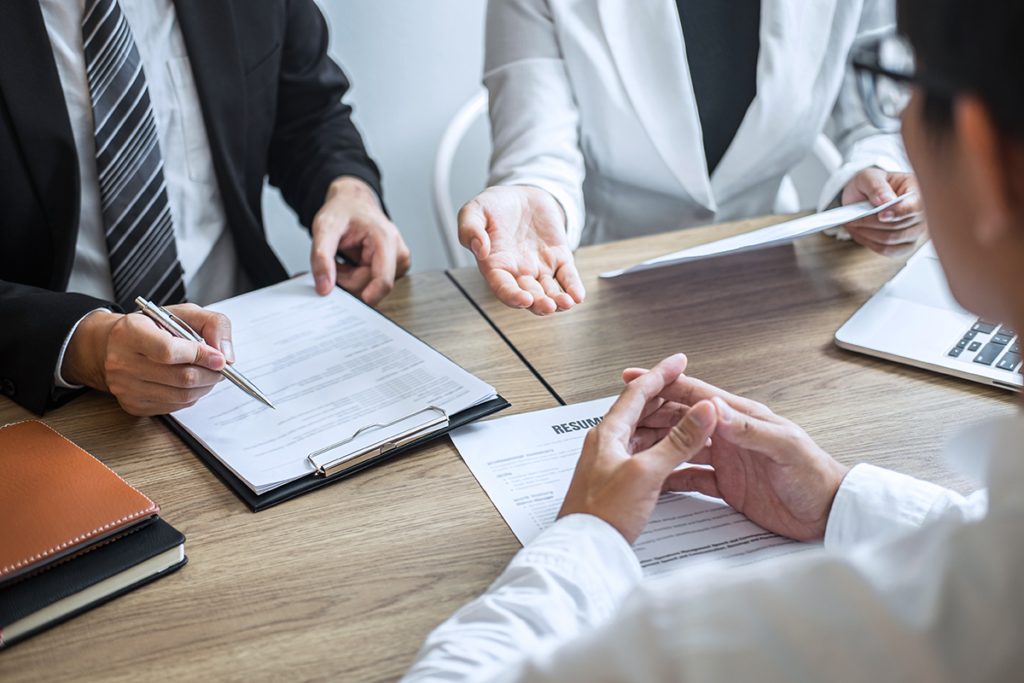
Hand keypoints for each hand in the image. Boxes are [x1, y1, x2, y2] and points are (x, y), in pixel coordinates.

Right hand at [62, 304, 233, 415]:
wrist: (117, 345)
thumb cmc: (153, 327)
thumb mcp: (183, 312)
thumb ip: (212, 324)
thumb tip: (226, 355)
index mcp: (129, 332)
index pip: (169, 351)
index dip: (200, 356)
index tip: (219, 358)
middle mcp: (121, 361)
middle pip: (181, 377)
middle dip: (211, 374)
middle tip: (220, 367)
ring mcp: (124, 387)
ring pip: (182, 396)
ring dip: (205, 386)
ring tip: (209, 374)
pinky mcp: (133, 405)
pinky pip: (175, 406)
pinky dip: (191, 396)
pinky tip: (190, 383)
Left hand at [310, 176, 410, 304]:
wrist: (352, 202)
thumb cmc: (343, 210)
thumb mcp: (324, 228)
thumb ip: (321, 257)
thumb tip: (324, 287)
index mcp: (386, 239)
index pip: (383, 281)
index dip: (366, 296)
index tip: (347, 302)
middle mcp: (397, 252)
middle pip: (372, 286)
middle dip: (347, 281)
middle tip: (332, 266)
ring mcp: (397, 261)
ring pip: (370, 287)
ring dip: (350, 280)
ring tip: (341, 261)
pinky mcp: (393, 268)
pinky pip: (371, 284)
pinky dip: (355, 278)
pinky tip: (350, 264)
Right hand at [458, 186, 584, 314]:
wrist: (521, 194)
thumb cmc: (494, 206)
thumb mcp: (474, 211)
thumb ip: (470, 229)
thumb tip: (480, 248)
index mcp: (496, 266)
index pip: (502, 288)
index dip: (512, 296)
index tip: (524, 299)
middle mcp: (518, 272)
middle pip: (529, 296)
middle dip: (539, 304)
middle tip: (548, 306)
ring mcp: (540, 268)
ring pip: (549, 292)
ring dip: (558, 302)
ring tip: (566, 303)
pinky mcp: (558, 258)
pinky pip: (567, 276)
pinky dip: (573, 286)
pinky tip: (578, 295)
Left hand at [557, 354, 717, 542]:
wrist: (584, 550)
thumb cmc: (602, 515)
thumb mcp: (647, 473)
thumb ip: (678, 441)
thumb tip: (703, 412)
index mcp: (608, 433)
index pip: (638, 393)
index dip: (661, 374)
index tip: (679, 361)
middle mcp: (608, 443)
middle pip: (642, 410)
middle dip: (670, 399)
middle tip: (695, 394)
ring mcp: (613, 462)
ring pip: (645, 433)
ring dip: (670, 424)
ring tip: (694, 422)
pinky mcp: (619, 481)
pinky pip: (645, 454)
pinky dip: (665, 448)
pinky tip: (679, 453)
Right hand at [622, 368, 849, 541]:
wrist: (829, 513)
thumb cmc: (816, 477)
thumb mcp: (784, 448)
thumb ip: (750, 429)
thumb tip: (716, 409)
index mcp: (744, 418)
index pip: (697, 395)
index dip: (666, 384)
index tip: (638, 377)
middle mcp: (732, 436)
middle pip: (682, 418)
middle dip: (650, 414)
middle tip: (622, 416)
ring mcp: (728, 460)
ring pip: (682, 446)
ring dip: (657, 443)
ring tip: (630, 444)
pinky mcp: (727, 486)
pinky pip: (691, 477)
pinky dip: (671, 476)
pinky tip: (655, 478)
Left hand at [841, 168, 926, 256]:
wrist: (864, 197)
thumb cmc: (870, 185)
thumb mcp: (868, 177)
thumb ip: (876, 186)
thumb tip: (886, 200)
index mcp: (917, 190)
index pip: (915, 206)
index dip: (898, 212)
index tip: (880, 215)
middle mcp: (922, 212)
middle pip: (899, 225)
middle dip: (870, 222)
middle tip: (851, 218)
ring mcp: (916, 230)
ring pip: (891, 239)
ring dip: (867, 233)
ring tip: (852, 224)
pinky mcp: (906, 244)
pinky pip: (889, 250)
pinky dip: (870, 243)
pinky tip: (860, 233)